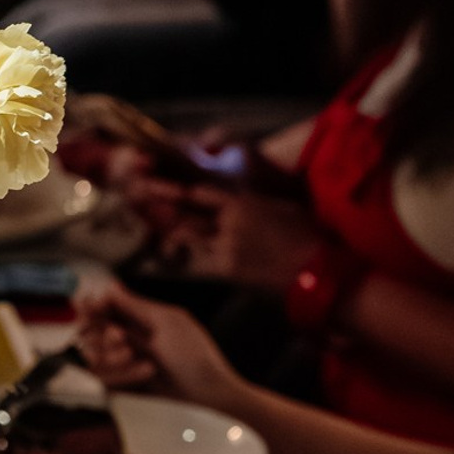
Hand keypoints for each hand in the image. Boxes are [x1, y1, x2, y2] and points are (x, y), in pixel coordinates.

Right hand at [74, 277, 241, 409]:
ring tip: (145, 363)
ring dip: (115, 359)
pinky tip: (146, 374)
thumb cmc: (195, 355)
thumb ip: (134, 305)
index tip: (89, 306)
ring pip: (94, 356)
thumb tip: (110, 286)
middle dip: (103, 335)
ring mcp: (123, 364)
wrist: (207, 394)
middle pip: (91, 331)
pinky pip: (103, 379)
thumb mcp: (166, 322)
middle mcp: (127, 339)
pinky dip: (124, 376)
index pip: (102, 308)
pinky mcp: (122, 386)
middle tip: (122, 339)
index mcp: (139, 319)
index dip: (92, 307)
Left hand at [133, 180, 319, 291]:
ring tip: (147, 217)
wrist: (317, 269)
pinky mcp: (229, 269)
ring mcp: (227, 247)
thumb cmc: (305, 234)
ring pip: (189, 235)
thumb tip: (232, 200)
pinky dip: (189, 251)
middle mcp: (229, 223)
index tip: (161, 185)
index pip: (200, 193)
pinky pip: (202, 257)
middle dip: (160, 201)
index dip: (179, 190)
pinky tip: (167, 247)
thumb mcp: (279, 207)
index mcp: (242, 204)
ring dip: (169, 226)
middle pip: (185, 211)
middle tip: (136, 191)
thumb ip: (250, 202)